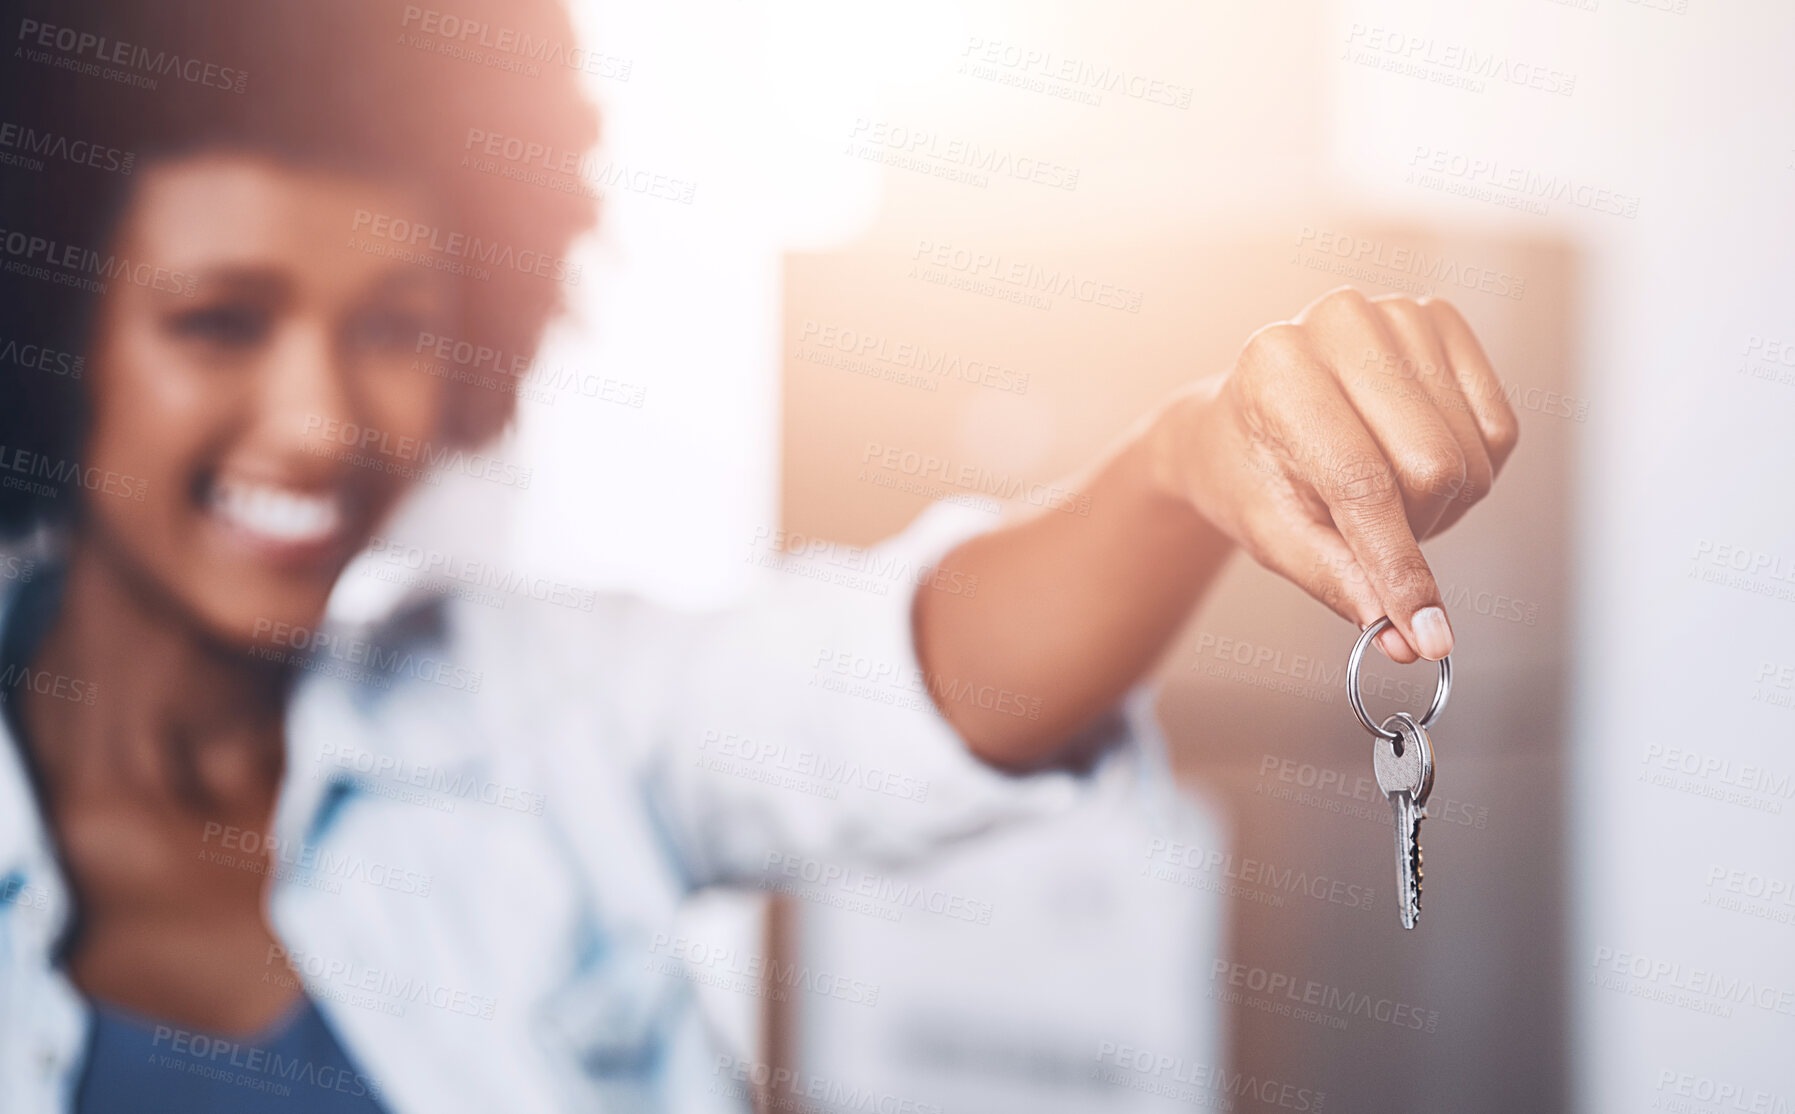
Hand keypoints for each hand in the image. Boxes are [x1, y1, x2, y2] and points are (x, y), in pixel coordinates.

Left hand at [1148, 287, 1519, 662]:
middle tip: (1371, 536)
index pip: (1362, 481)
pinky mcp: (1441, 320)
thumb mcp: (1276, 537)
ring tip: (1382, 498)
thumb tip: (1412, 642)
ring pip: (1473, 453)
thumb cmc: (1253, 477)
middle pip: (1433, 466)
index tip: (1428, 635)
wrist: (1244, 419)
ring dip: (1441, 505)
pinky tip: (1416, 463)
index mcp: (1275, 366)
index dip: (1400, 566)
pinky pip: (1500, 429)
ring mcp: (1395, 311)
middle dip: (1414, 529)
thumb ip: (1343, 584)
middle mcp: (1338, 321)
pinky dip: (1470, 470)